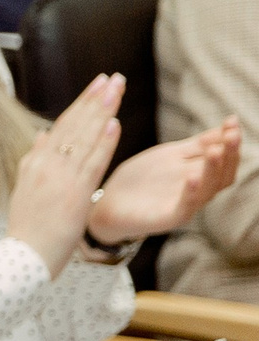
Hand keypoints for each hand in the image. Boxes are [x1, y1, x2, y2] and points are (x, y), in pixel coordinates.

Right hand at [6, 72, 123, 273]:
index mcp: (35, 163)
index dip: (80, 104)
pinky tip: (115, 124)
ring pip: (85, 139)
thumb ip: (32, 161)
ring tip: (116, 89)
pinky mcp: (74, 194)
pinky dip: (104, 143)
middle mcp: (46, 166)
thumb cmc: (25, 229)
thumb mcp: (23, 190)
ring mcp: (60, 179)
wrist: (20, 259)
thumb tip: (40, 136)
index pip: (61, 126)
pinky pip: (92, 164)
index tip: (96, 85)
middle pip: (74, 126)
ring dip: (102, 112)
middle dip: (94, 99)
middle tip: (111, 77)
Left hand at [91, 117, 240, 241]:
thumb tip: (230, 122)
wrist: (108, 205)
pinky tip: (193, 178)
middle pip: (222, 174)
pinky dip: (191, 193)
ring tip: (215, 151)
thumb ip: (197, 144)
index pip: (223, 158)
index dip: (230, 141)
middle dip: (229, 154)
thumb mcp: (170, 155)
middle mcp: (198, 192)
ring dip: (213, 170)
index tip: (233, 121)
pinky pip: (185, 207)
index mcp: (199, 175)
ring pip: (207, 190)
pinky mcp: (168, 219)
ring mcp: (184, 206)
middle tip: (233, 135)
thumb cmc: (141, 180)